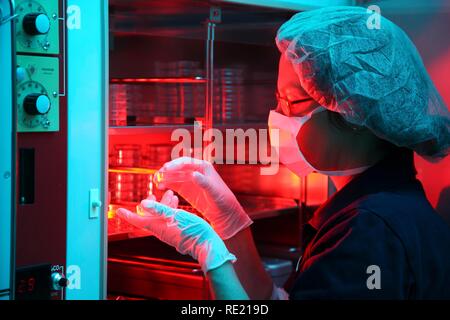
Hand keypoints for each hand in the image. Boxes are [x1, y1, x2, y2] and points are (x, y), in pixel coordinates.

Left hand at [116, 198, 235, 272]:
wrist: (205, 243)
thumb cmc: (190, 230)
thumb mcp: (174, 216)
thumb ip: (159, 209)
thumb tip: (142, 203)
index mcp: (157, 227)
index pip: (138, 221)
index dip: (128, 215)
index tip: (118, 211)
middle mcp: (161, 230)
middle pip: (150, 217)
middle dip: (150, 204)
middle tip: (151, 194)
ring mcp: (169, 231)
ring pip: (162, 216)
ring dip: (163, 204)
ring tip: (169, 193)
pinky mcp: (177, 231)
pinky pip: (170, 219)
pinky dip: (171, 209)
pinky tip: (176, 202)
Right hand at [154, 157, 252, 239]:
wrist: (225, 214)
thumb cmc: (223, 201)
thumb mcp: (214, 192)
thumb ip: (204, 183)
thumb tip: (194, 174)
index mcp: (204, 167)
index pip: (186, 162)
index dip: (175, 164)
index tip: (166, 169)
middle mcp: (196, 171)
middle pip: (178, 167)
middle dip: (167, 170)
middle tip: (158, 175)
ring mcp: (190, 180)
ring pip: (174, 175)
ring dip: (165, 176)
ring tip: (156, 181)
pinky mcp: (186, 190)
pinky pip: (174, 184)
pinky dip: (167, 184)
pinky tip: (159, 187)